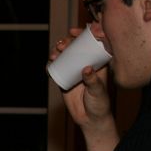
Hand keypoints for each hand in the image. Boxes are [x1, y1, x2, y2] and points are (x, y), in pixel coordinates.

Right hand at [50, 28, 118, 150]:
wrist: (89, 119)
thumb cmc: (99, 104)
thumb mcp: (98, 92)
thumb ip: (94, 81)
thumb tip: (87, 69)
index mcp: (99, 61)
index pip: (94, 41)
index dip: (87, 32)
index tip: (81, 31)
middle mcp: (86, 62)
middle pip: (77, 45)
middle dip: (69, 40)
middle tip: (64, 43)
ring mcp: (74, 69)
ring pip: (66, 53)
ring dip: (59, 48)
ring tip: (56, 51)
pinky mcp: (64, 76)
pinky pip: (56, 66)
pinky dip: (51, 61)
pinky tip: (50, 60)